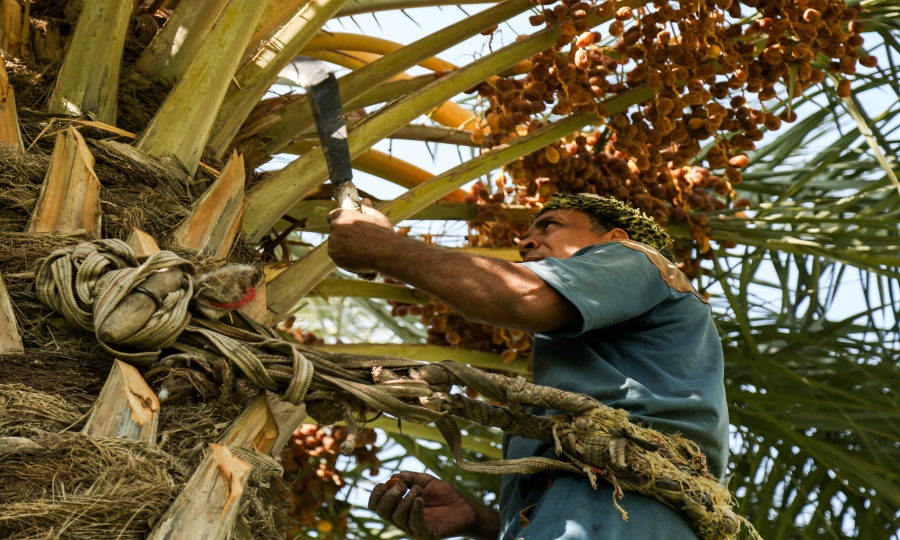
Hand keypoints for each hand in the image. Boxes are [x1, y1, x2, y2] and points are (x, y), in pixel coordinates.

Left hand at [327, 199, 393, 272]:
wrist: (385, 253)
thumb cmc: (384, 235)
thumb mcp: (378, 218)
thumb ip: (368, 209)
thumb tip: (365, 200)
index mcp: (344, 215)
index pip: (331, 216)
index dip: (337, 222)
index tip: (343, 228)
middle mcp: (336, 226)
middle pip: (334, 231)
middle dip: (342, 236)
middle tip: (355, 243)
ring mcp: (333, 240)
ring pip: (334, 245)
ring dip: (342, 248)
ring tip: (357, 252)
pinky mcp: (334, 254)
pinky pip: (336, 256)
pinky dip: (343, 258)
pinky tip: (355, 259)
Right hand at [368, 472, 498, 539]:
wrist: (464, 506)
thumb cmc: (443, 494)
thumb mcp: (425, 480)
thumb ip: (410, 477)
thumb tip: (394, 477)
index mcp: (398, 507)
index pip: (376, 506)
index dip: (375, 495)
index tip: (384, 483)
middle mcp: (402, 520)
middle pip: (382, 512)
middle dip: (388, 497)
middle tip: (401, 486)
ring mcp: (413, 528)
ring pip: (398, 518)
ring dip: (405, 500)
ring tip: (418, 490)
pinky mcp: (426, 534)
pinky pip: (414, 525)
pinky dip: (414, 510)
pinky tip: (420, 499)